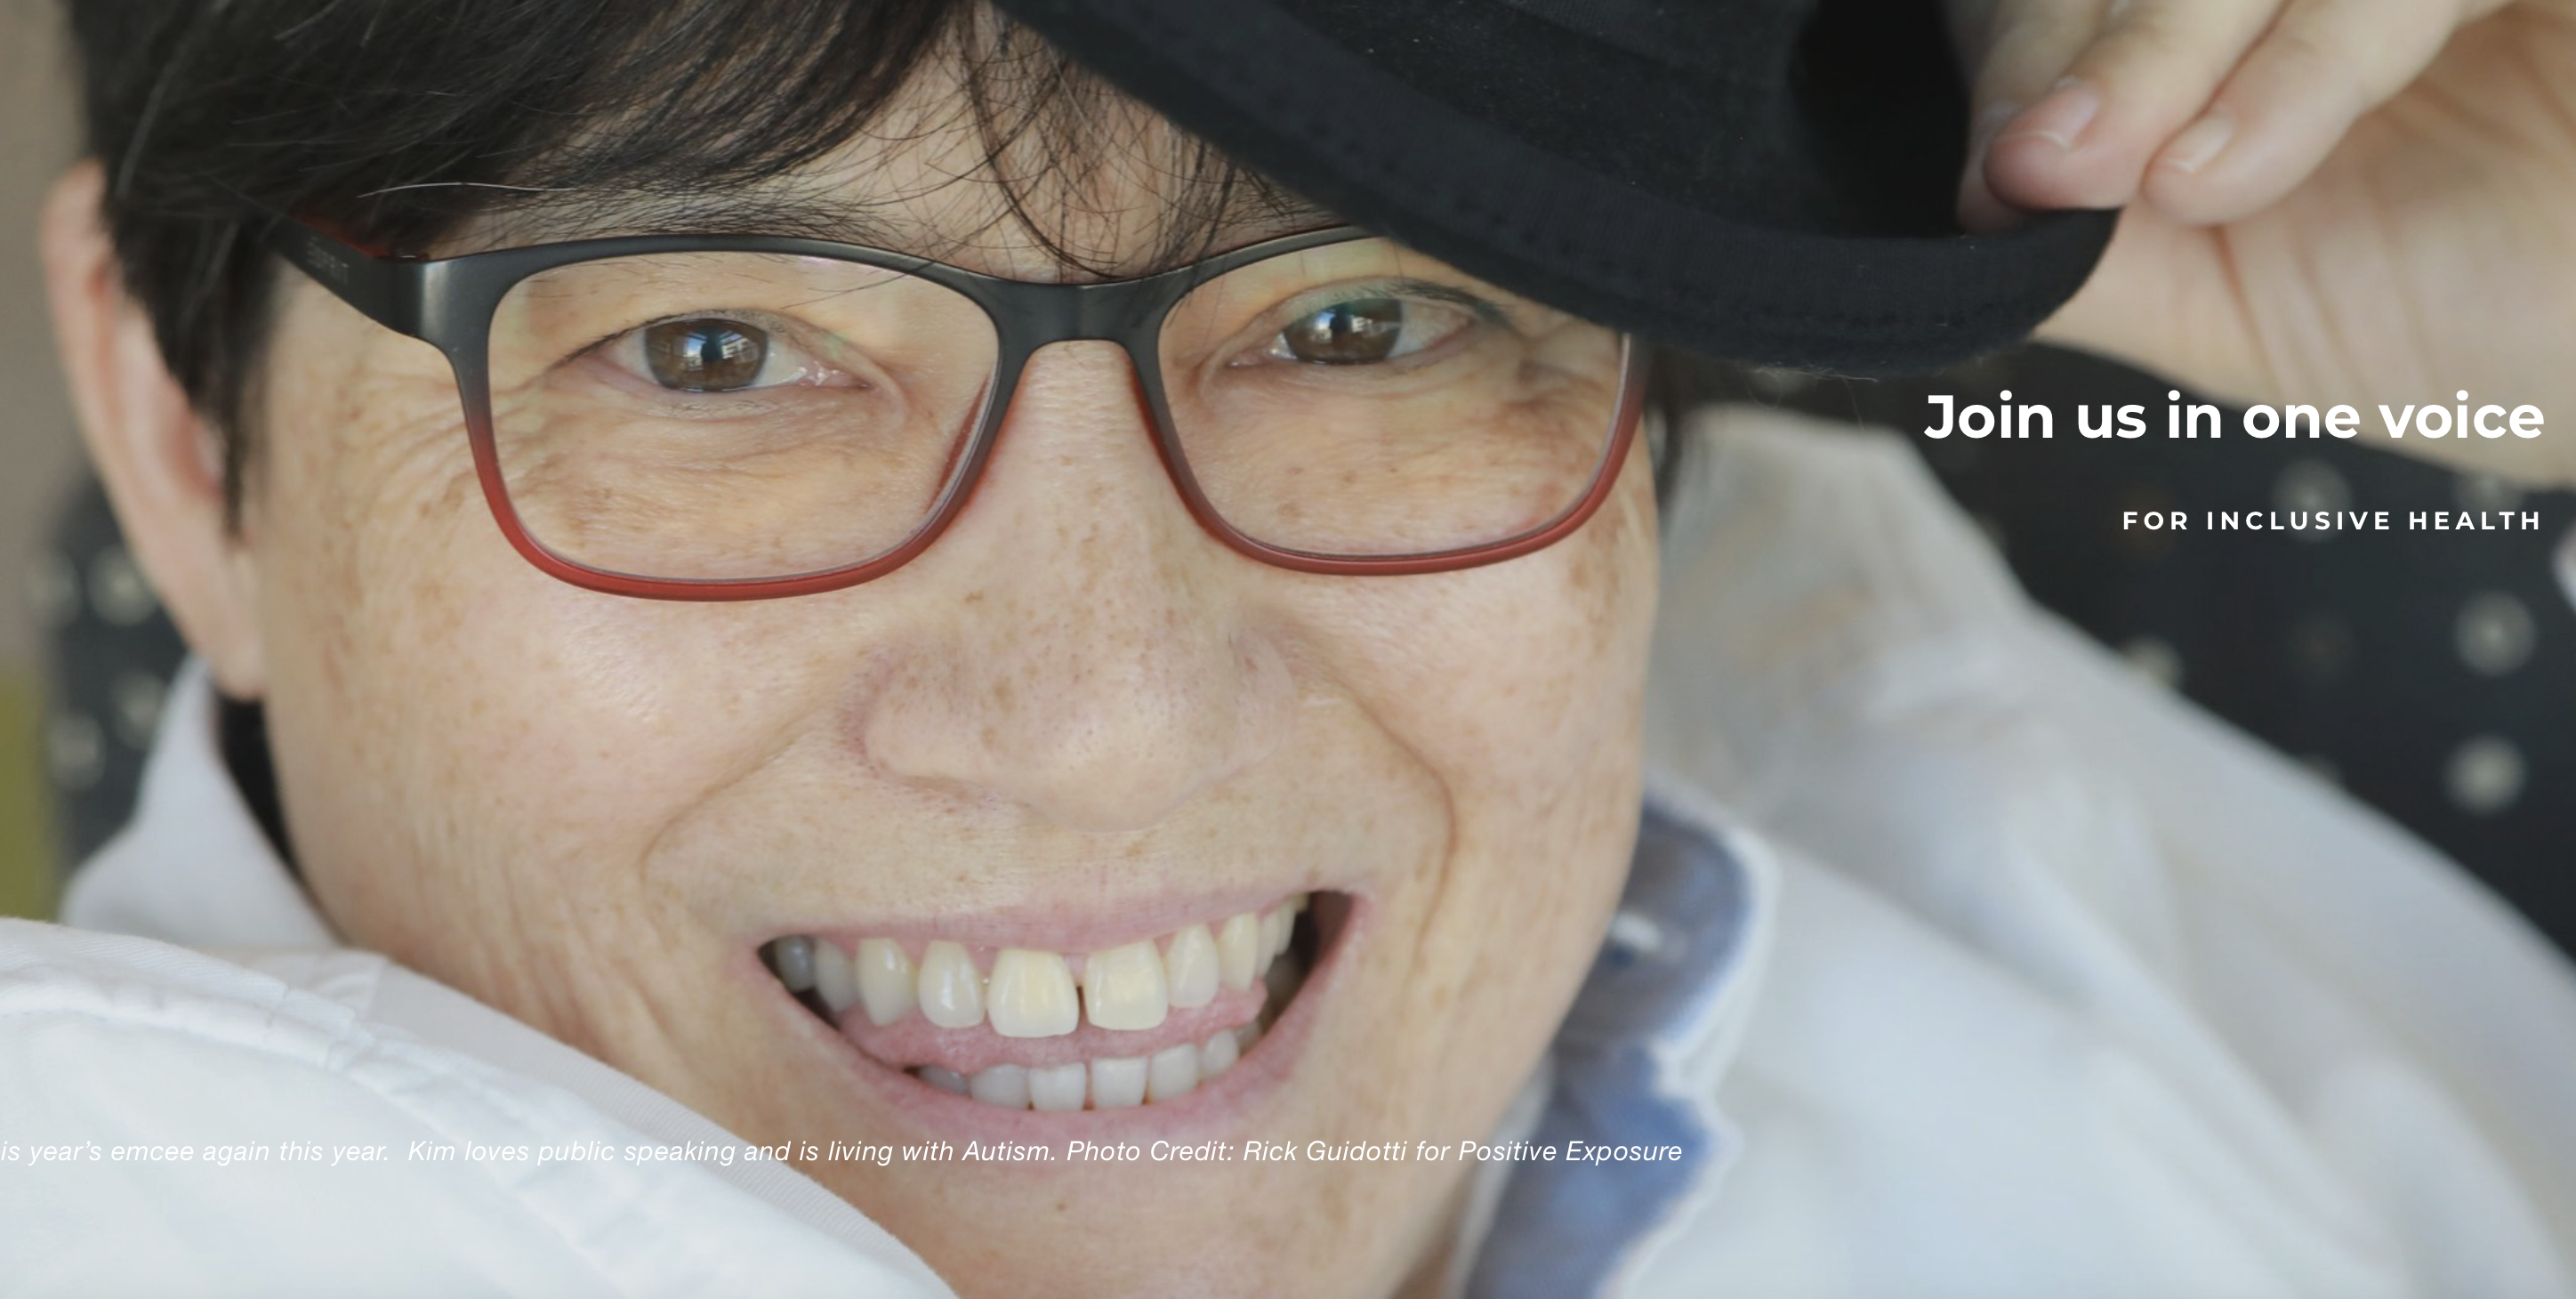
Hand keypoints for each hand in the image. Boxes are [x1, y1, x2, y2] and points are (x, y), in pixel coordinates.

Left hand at [1953, 0, 2575, 484]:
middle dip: (2085, 48)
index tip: (1998, 173)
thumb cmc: (2492, 325)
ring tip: (2149, 182)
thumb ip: (2097, 252)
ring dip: (2168, 48)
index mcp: (2275, 8)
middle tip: (2038, 170)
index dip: (2032, 47)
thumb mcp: (2248, 303)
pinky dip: (2303, 56)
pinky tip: (2226, 165)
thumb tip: (1954, 217)